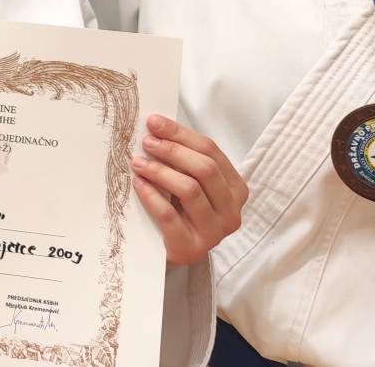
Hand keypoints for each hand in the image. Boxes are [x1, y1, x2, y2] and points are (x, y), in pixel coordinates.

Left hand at [131, 114, 246, 265]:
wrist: (175, 252)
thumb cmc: (183, 212)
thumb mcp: (193, 184)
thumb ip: (184, 160)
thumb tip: (157, 128)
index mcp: (236, 189)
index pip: (211, 152)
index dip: (181, 134)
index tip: (154, 123)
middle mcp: (231, 211)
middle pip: (204, 169)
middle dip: (172, 150)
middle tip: (146, 142)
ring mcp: (215, 232)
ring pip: (190, 190)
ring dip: (160, 171)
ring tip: (138, 162)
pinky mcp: (192, 248)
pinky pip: (170, 216)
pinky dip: (152, 197)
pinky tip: (138, 184)